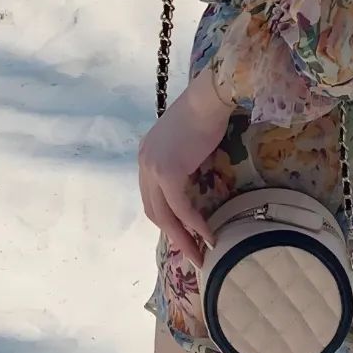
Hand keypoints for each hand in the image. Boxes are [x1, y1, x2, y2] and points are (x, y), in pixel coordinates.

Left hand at [138, 66, 230, 264]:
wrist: (209, 97)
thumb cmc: (205, 114)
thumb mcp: (186, 143)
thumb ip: (182, 164)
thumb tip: (193, 186)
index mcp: (146, 155)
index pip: (152, 196)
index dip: (167, 219)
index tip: (184, 236)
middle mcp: (144, 162)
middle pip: (154, 210)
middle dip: (173, 236)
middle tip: (192, 255)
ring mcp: (152, 168)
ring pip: (165, 215)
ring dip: (183, 238)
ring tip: (200, 255)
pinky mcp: (168, 172)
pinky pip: (181, 208)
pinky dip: (194, 225)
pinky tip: (208, 236)